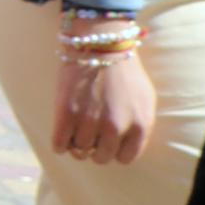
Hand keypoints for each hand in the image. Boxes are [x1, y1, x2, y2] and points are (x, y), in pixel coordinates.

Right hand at [57, 46, 156, 165]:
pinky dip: (60, 143)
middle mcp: (116, 127)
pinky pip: (59, 144)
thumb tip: (126, 146)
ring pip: (79, 151)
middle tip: (89, 135)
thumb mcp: (145, 101)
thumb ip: (140, 126)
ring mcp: (90, 121)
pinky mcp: (66, 113)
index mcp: (140, 125)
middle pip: (100, 157)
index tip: (107, 142)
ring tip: (75, 128)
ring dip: (76, 143)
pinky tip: (62, 132)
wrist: (100, 46)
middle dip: (94, 148)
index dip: (114, 151)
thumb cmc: (124, 72)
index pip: (125, 158)